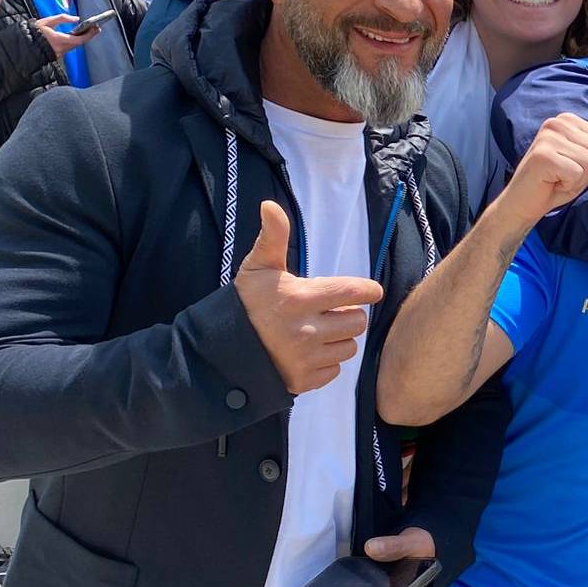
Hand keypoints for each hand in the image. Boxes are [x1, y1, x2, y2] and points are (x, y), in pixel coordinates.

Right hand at [34, 13, 98, 56]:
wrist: (24, 44)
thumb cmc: (34, 32)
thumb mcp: (47, 21)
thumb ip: (62, 18)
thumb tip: (76, 19)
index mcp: (58, 40)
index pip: (79, 39)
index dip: (89, 34)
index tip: (96, 28)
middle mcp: (61, 49)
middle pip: (79, 43)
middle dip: (88, 35)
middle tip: (96, 28)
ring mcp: (60, 53)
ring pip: (74, 46)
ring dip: (82, 38)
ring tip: (89, 30)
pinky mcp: (58, 54)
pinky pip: (69, 48)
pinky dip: (74, 41)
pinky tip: (78, 36)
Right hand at [235, 200, 385, 393]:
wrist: (218, 349)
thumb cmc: (244, 303)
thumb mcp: (258, 267)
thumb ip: (272, 237)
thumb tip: (270, 205)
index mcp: (301, 298)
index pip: (355, 292)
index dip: (367, 290)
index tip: (369, 291)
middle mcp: (307, 330)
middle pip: (358, 322)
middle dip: (349, 315)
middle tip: (331, 312)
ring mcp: (306, 358)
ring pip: (349, 347)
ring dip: (339, 339)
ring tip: (317, 332)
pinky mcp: (304, 381)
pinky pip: (334, 370)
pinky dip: (326, 362)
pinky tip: (307, 353)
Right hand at [499, 113, 587, 222]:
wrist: (524, 204)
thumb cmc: (555, 183)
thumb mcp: (586, 165)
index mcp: (568, 120)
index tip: (572, 167)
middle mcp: (557, 122)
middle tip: (565, 175)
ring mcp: (548, 137)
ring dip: (578, 179)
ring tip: (558, 179)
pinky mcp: (544, 155)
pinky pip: (577, 173)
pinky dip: (569, 185)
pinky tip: (552, 183)